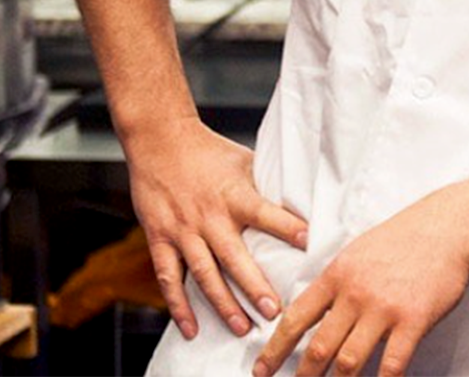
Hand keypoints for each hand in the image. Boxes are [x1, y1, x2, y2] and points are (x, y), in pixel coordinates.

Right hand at [125, 116, 308, 340]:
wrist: (161, 140)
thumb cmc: (209, 151)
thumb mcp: (244, 161)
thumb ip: (264, 185)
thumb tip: (297, 200)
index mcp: (234, 194)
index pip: (265, 212)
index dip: (286, 227)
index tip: (308, 242)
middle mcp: (209, 215)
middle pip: (234, 256)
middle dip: (255, 286)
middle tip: (274, 311)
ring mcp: (183, 230)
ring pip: (204, 274)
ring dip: (223, 304)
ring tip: (242, 326)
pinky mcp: (160, 239)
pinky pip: (169, 279)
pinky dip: (179, 307)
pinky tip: (192, 328)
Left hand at [253, 189, 468, 376]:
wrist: (447, 227)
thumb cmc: (403, 238)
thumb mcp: (358, 251)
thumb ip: (336, 282)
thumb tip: (312, 313)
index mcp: (338, 274)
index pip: (296, 317)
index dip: (274, 349)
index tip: (260, 372)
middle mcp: (356, 292)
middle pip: (318, 348)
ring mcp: (385, 308)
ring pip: (349, 362)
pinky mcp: (413, 320)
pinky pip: (391, 365)